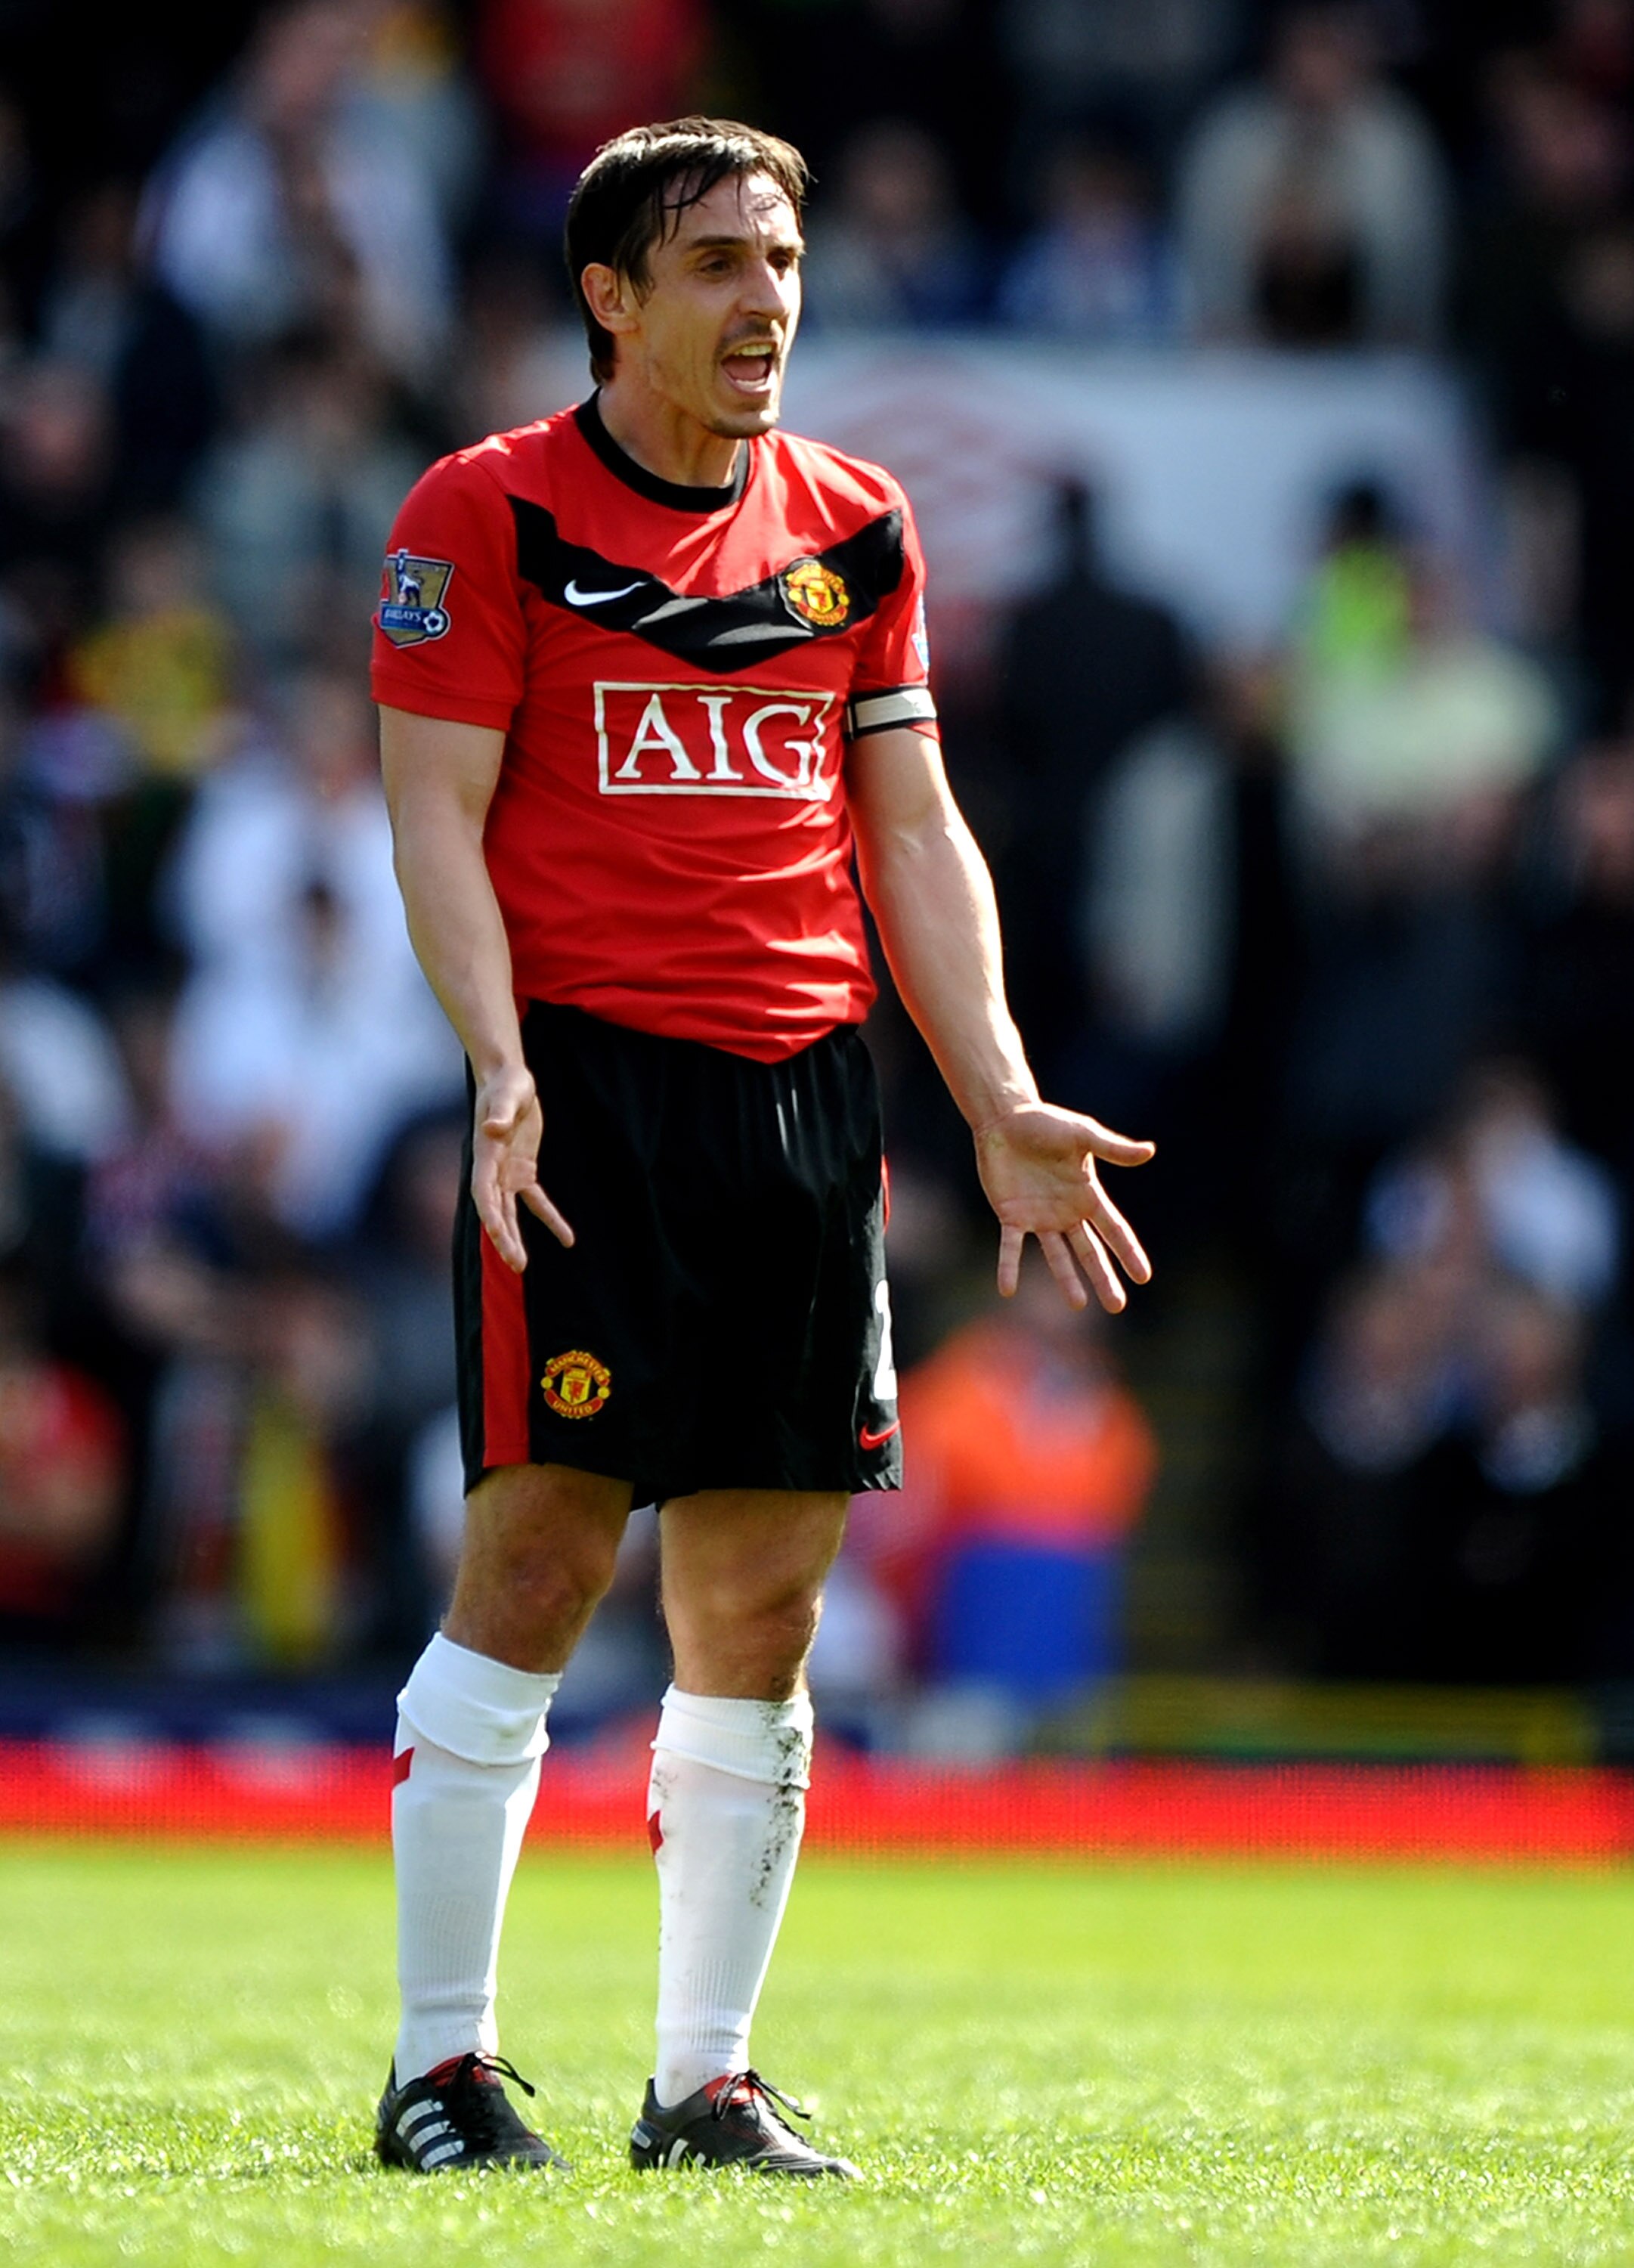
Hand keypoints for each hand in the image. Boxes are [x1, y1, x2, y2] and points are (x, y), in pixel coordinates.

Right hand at [472, 1065, 573, 1272]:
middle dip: (503, 1238)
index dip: (490, 1214)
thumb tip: (492, 1129)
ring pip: (510, 1213)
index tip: (497, 1235)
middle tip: (516, 1265)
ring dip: (515, 1238)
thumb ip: (500, 1112)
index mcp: (486, 1155)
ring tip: (522, 1266)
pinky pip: (536, 1201)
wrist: (509, 1081)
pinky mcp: (524, 1172)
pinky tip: (567, 1238)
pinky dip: (550, 1219)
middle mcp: (492, 1170)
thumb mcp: (508, 1094)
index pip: (483, 1192)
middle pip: (495, 1211)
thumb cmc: (507, 1085)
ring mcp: (507, 1174)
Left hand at [974, 1101, 1153, 1313]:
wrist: (1006, 1119)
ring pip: (1056, 1256)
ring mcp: (1039, 1217)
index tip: (1144, 1277)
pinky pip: (1011, 1247)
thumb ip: (1112, 1148)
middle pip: (1090, 1251)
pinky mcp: (1011, 1216)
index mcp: (1087, 1195)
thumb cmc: (1046, 1123)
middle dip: (1103, 1277)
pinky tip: (1007, 1290)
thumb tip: (1150, 1152)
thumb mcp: (1082, 1134)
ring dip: (1066, 1279)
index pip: (1114, 1230)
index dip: (1128, 1252)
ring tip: (1078, 1305)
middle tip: (1118, 1306)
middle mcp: (1067, 1212)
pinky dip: (1008, 1267)